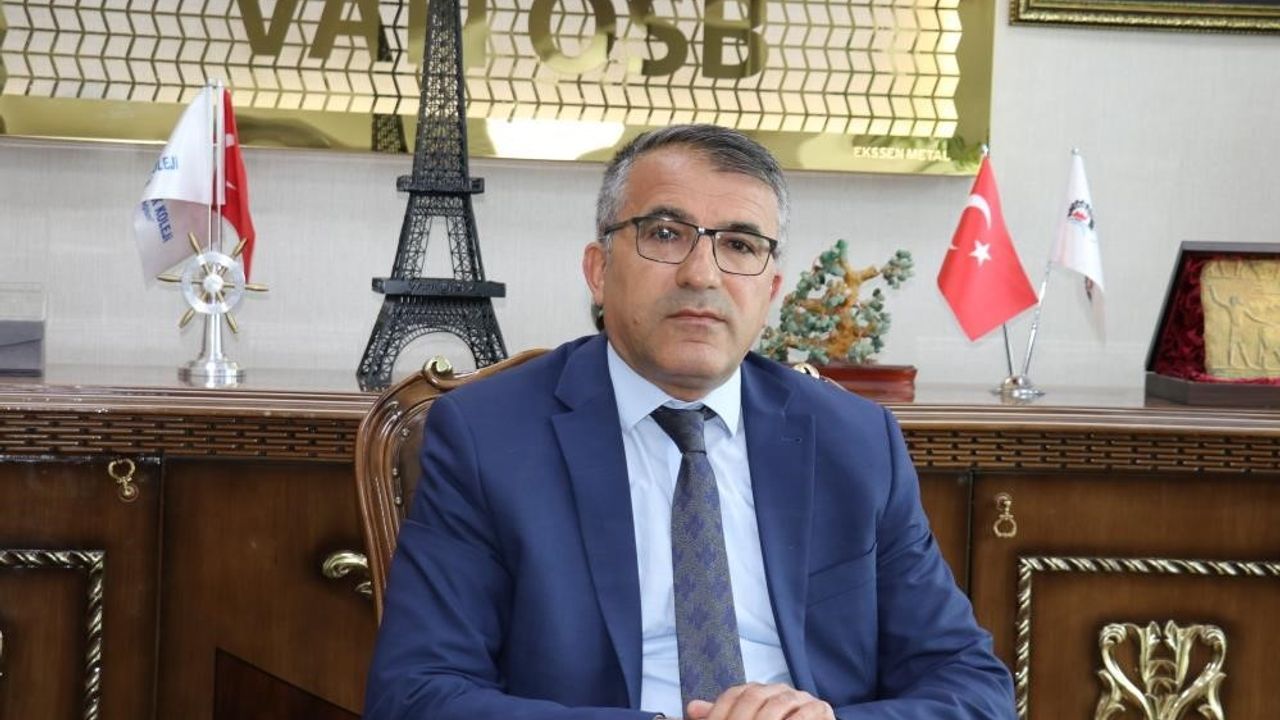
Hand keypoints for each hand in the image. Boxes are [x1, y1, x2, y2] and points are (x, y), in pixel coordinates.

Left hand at [684, 683, 834, 719]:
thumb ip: (722, 717)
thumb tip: (693, 708)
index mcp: (759, 692)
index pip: (735, 694)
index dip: (721, 710)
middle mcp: (778, 690)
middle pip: (753, 697)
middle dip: (741, 718)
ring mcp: (800, 698)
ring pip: (777, 704)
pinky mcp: (821, 709)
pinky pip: (805, 712)